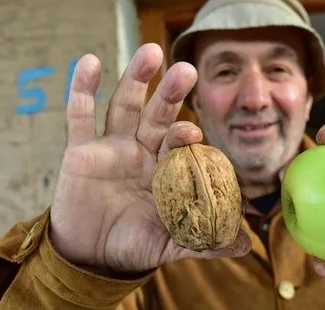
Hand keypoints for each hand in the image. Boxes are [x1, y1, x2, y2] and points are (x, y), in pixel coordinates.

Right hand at [49, 43, 250, 274]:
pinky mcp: (79, 150)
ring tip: (150, 51)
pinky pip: (79, 115)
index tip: (193, 133)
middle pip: (157, 114)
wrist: (90, 257)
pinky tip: (90, 62)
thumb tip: (244, 246)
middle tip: (186, 70)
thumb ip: (203, 241)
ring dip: (136, 78)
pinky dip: (82, 88)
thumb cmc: (133, 245)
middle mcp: (141, 151)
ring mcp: (111, 147)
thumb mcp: (169, 245)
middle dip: (171, 93)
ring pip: (124, 105)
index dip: (184, 135)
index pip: (178, 144)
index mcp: (165, 169)